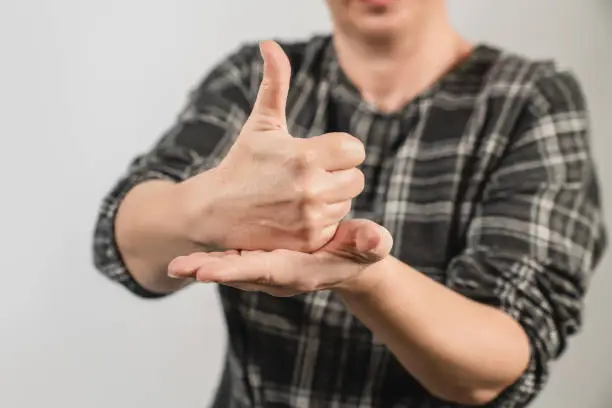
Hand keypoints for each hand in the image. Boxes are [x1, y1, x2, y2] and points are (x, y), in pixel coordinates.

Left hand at [167, 219, 392, 296]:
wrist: (348, 259)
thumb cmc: (356, 253)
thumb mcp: (366, 246)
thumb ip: (370, 242)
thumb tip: (377, 238)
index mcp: (298, 270)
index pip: (264, 270)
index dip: (237, 269)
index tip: (207, 272)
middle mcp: (278, 272)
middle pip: (240, 271)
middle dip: (210, 270)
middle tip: (179, 268)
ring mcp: (267, 266)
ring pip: (233, 265)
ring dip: (205, 265)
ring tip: (177, 265)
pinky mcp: (262, 255)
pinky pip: (235, 256)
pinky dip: (216, 254)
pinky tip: (193, 251)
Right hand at [179, 40, 365, 252]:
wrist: (214, 210)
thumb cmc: (242, 163)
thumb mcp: (261, 123)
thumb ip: (275, 83)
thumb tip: (270, 45)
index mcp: (305, 155)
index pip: (355, 150)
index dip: (339, 152)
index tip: (319, 155)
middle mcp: (311, 188)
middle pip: (357, 178)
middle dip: (337, 175)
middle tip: (308, 176)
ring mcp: (311, 217)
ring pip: (347, 202)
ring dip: (330, 198)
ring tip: (299, 195)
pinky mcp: (308, 241)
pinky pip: (335, 225)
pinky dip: (322, 221)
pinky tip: (297, 215)